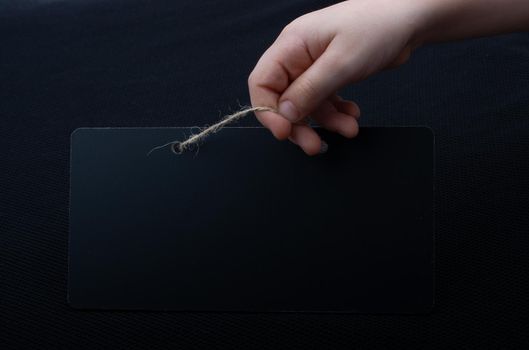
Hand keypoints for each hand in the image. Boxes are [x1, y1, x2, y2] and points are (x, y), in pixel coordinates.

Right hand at [248, 0, 423, 154]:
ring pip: (306, 105)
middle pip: (282, 99)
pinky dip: (336, 114)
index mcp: (291, 45)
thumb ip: (310, 90)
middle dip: (298, 125)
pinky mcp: (331, 74)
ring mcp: (314, 66)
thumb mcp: (342, 62)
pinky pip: (324, 102)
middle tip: (313, 145)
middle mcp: (298, 57)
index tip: (285, 132)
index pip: (262, 82)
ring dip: (325, 122)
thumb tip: (283, 113)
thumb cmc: (378, 26)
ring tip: (348, 129)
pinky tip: (352, 117)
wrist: (410, 18)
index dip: (268, 111)